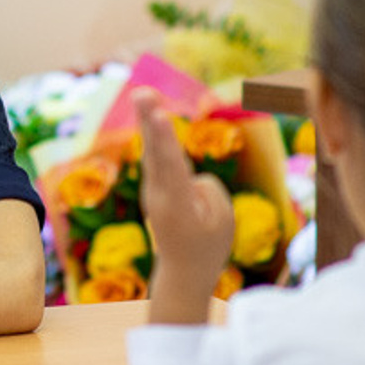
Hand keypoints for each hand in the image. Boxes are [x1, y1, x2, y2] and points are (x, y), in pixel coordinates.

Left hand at [135, 90, 233, 326]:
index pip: (172, 165)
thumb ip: (208, 189)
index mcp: (178, 204)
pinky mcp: (155, 188)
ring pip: (153, 150)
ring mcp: (153, 190)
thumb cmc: (208, 248)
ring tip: (143, 93)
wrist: (182, 273)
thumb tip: (191, 174)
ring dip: (147, 120)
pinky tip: (148, 112)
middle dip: (149, 120)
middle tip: (142, 92)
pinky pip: (157, 156)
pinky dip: (154, 134)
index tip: (157, 116)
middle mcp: (160, 194)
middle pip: (156, 151)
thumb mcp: (223, 220)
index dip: (165, 139)